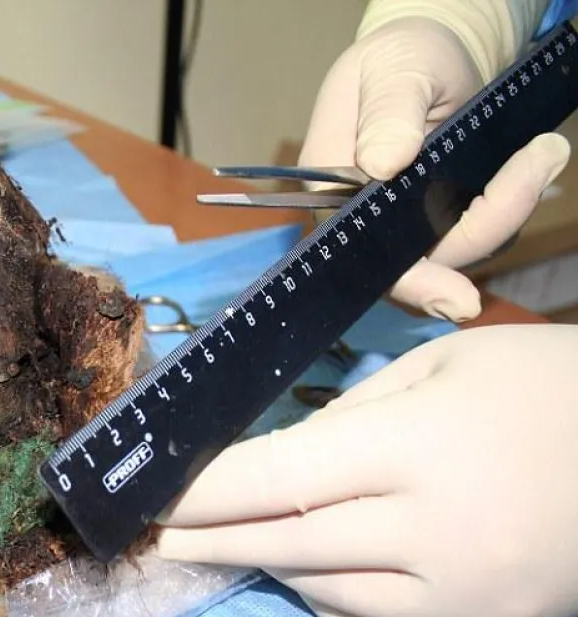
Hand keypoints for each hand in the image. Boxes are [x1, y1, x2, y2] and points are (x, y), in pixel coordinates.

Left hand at [153, 324, 577, 616]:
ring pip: (327, 592)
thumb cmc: (544, 388)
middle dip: (212, 539)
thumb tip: (273, 457)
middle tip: (161, 540)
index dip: (206, 492)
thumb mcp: (445, 366)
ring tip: (227, 549)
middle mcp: (435, 530)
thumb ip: (355, 411)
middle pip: (290, 541)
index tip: (155, 498)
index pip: (281, 476)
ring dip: (268, 568)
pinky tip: (303, 581)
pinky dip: (327, 608)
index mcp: (419, 446)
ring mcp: (461, 594)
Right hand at [299, 13, 570, 322]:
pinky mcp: (442, 217)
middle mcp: (366, 222)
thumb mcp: (393, 70)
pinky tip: (534, 159)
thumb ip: (387, 112)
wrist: (424, 54)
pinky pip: (480, 228)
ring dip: (509, 206)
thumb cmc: (397, 58)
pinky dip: (513, 199)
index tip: (459, 300)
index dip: (411, 282)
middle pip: (424, 261)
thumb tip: (383, 163)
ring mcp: (406, 223)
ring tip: (545, 149)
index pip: (366, 255)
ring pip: (460, 247)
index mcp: (334, 193)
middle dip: (486, 223)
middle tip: (542, 158)